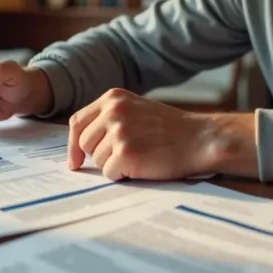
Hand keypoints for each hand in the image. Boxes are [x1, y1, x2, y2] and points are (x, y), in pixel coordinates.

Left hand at [67, 88, 218, 180]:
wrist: (199, 138)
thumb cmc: (170, 129)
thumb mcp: (136, 109)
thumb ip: (110, 118)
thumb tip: (80, 144)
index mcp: (113, 98)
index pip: (77, 122)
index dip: (73, 144)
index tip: (75, 160)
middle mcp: (112, 111)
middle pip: (84, 143)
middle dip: (100, 155)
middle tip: (124, 156)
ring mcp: (118, 131)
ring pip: (97, 160)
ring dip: (114, 164)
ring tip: (140, 156)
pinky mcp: (125, 153)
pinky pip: (109, 173)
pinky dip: (123, 175)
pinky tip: (142, 165)